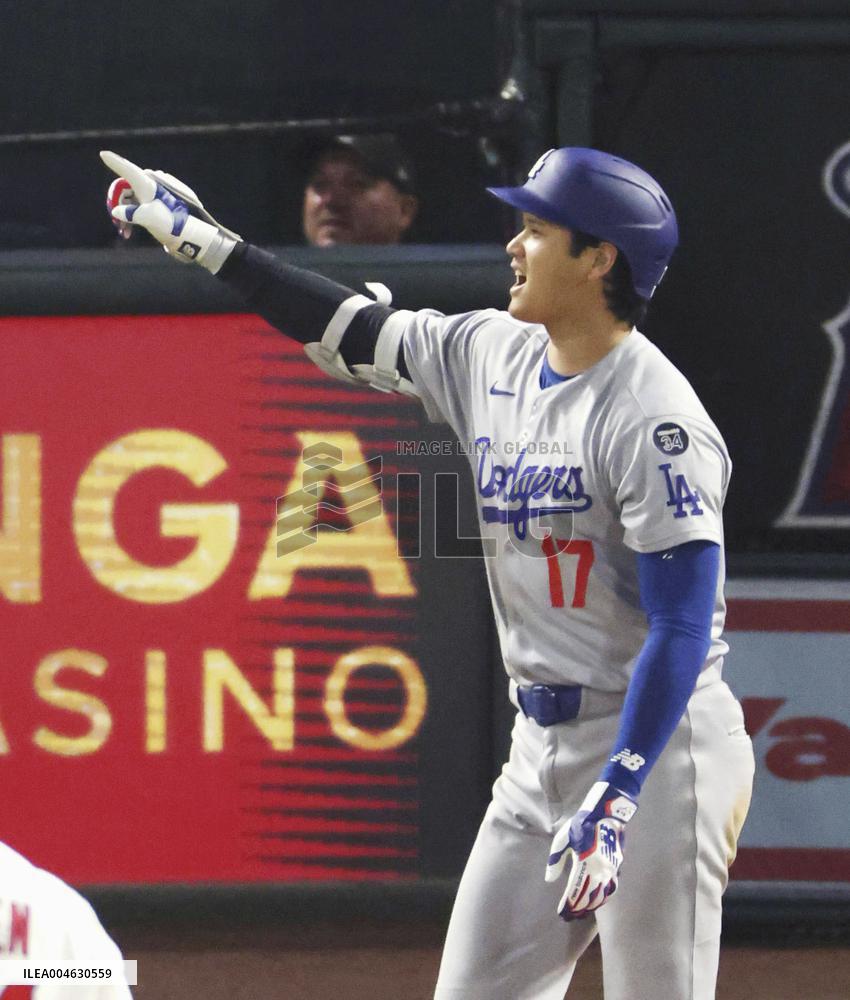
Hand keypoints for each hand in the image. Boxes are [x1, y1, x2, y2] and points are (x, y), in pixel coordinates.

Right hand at [100, 150, 240, 272]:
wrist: (191, 237)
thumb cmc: (172, 225)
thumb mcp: (149, 219)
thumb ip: (130, 214)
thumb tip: (117, 212)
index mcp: (148, 184)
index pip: (127, 169)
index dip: (114, 161)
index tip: (103, 153)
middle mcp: (149, 186)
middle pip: (124, 189)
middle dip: (116, 204)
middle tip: (115, 222)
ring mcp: (152, 196)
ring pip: (129, 200)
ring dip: (123, 215)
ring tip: (123, 231)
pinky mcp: (155, 206)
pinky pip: (137, 207)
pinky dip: (131, 218)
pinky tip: (128, 232)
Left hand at [545, 781, 636, 920]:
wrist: (606, 815)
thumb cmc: (581, 826)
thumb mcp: (563, 840)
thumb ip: (555, 861)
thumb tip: (550, 880)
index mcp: (583, 865)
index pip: (575, 892)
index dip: (568, 905)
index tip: (562, 914)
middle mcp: (599, 872)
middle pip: (588, 898)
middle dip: (579, 909)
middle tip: (571, 917)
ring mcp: (610, 871)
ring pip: (601, 897)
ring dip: (591, 906)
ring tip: (582, 912)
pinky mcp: (617, 868)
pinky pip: (612, 889)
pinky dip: (604, 898)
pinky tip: (599, 901)